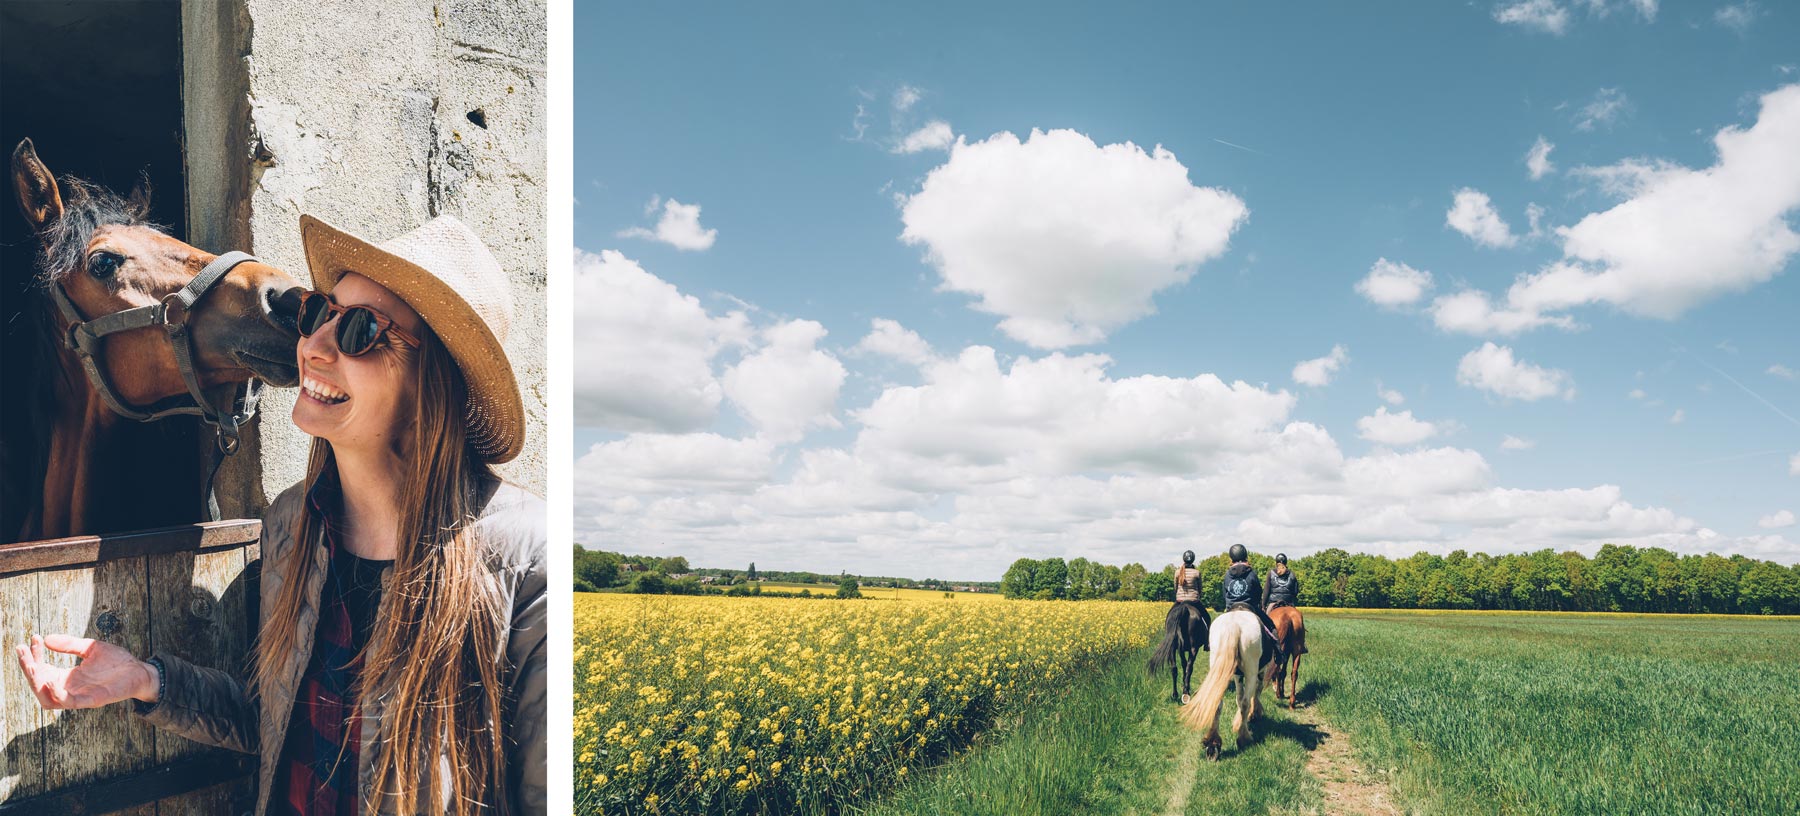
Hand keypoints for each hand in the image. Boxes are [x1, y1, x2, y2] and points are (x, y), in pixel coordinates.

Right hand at [14, 633, 157, 709]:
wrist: (141, 672)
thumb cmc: (117, 662)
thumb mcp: (90, 648)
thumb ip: (70, 645)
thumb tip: (47, 638)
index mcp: (67, 677)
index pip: (41, 670)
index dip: (33, 656)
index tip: (33, 638)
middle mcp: (69, 688)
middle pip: (39, 686)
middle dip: (28, 670)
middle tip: (23, 652)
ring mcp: (80, 696)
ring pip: (47, 699)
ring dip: (37, 684)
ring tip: (32, 666)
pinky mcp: (92, 700)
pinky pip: (69, 702)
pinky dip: (57, 694)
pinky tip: (51, 681)